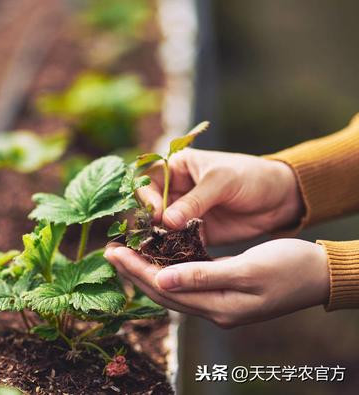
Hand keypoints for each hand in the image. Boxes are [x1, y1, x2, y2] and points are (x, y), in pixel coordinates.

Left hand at [104, 239, 329, 327]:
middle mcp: (215, 310)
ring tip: (126, 253)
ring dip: (148, 271)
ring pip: (173, 288)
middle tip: (110, 251)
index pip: (165, 290)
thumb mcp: (246, 270)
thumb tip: (161, 280)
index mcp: (219, 308)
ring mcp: (220, 303)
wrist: (320, 274)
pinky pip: (187, 283)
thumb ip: (203, 276)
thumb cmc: (289, 267)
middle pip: (163, 292)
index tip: (113, 252)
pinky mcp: (224, 292)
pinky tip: (158, 257)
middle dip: (134, 271)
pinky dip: (168, 269)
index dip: (136, 271)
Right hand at [138, 149, 304, 244]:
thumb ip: (194, 201)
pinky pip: (177, 243)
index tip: (156, 215)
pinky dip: (175, 252)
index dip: (148, 199)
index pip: (148, 182)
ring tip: (158, 253)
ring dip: (158, 241)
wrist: (282, 198)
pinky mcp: (194, 233)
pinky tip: (174, 261)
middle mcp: (174, 191)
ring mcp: (183, 213)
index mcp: (175, 168)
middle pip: (148, 208)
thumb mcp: (222, 181)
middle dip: (148, 224)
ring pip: (160, 228)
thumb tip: (166, 221)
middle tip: (152, 238)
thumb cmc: (252, 176)